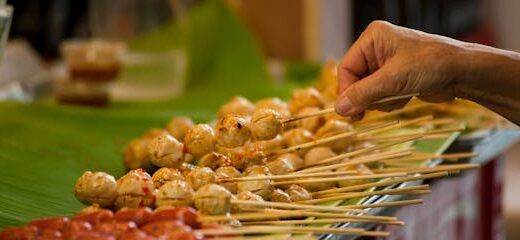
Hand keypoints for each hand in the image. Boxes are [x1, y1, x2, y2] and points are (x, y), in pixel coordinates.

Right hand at [335, 20, 463, 119]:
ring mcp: (386, 63)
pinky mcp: (395, 77)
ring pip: (367, 91)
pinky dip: (390, 101)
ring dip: (381, 100)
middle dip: (367, 96)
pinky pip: (380, 95)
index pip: (347, 68)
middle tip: (371, 110)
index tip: (350, 111)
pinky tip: (407, 96)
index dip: (347, 91)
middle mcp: (377, 48)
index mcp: (373, 38)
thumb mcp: (392, 81)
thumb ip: (363, 94)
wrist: (463, 72)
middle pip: (356, 81)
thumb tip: (339, 109)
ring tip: (400, 96)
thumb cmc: (430, 65)